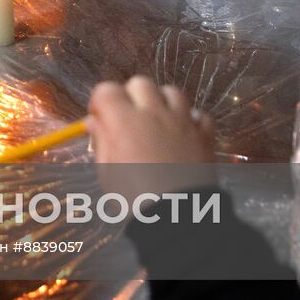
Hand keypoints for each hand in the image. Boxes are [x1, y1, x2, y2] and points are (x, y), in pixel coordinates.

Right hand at [86, 76, 215, 198]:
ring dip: (161, 102)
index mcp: (124, 120)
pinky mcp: (204, 134)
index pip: (106, 89)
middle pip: (140, 83)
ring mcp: (182, 120)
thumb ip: (101, 140)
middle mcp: (153, 112)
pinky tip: (183, 133)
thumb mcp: (107, 171)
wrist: (177, 215)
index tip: (100, 118)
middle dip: (131, 96)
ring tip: (158, 122)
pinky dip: (191, 119)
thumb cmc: (133, 196)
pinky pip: (199, 114)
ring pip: (171, 92)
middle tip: (129, 119)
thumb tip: (94, 122)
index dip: (101, 102)